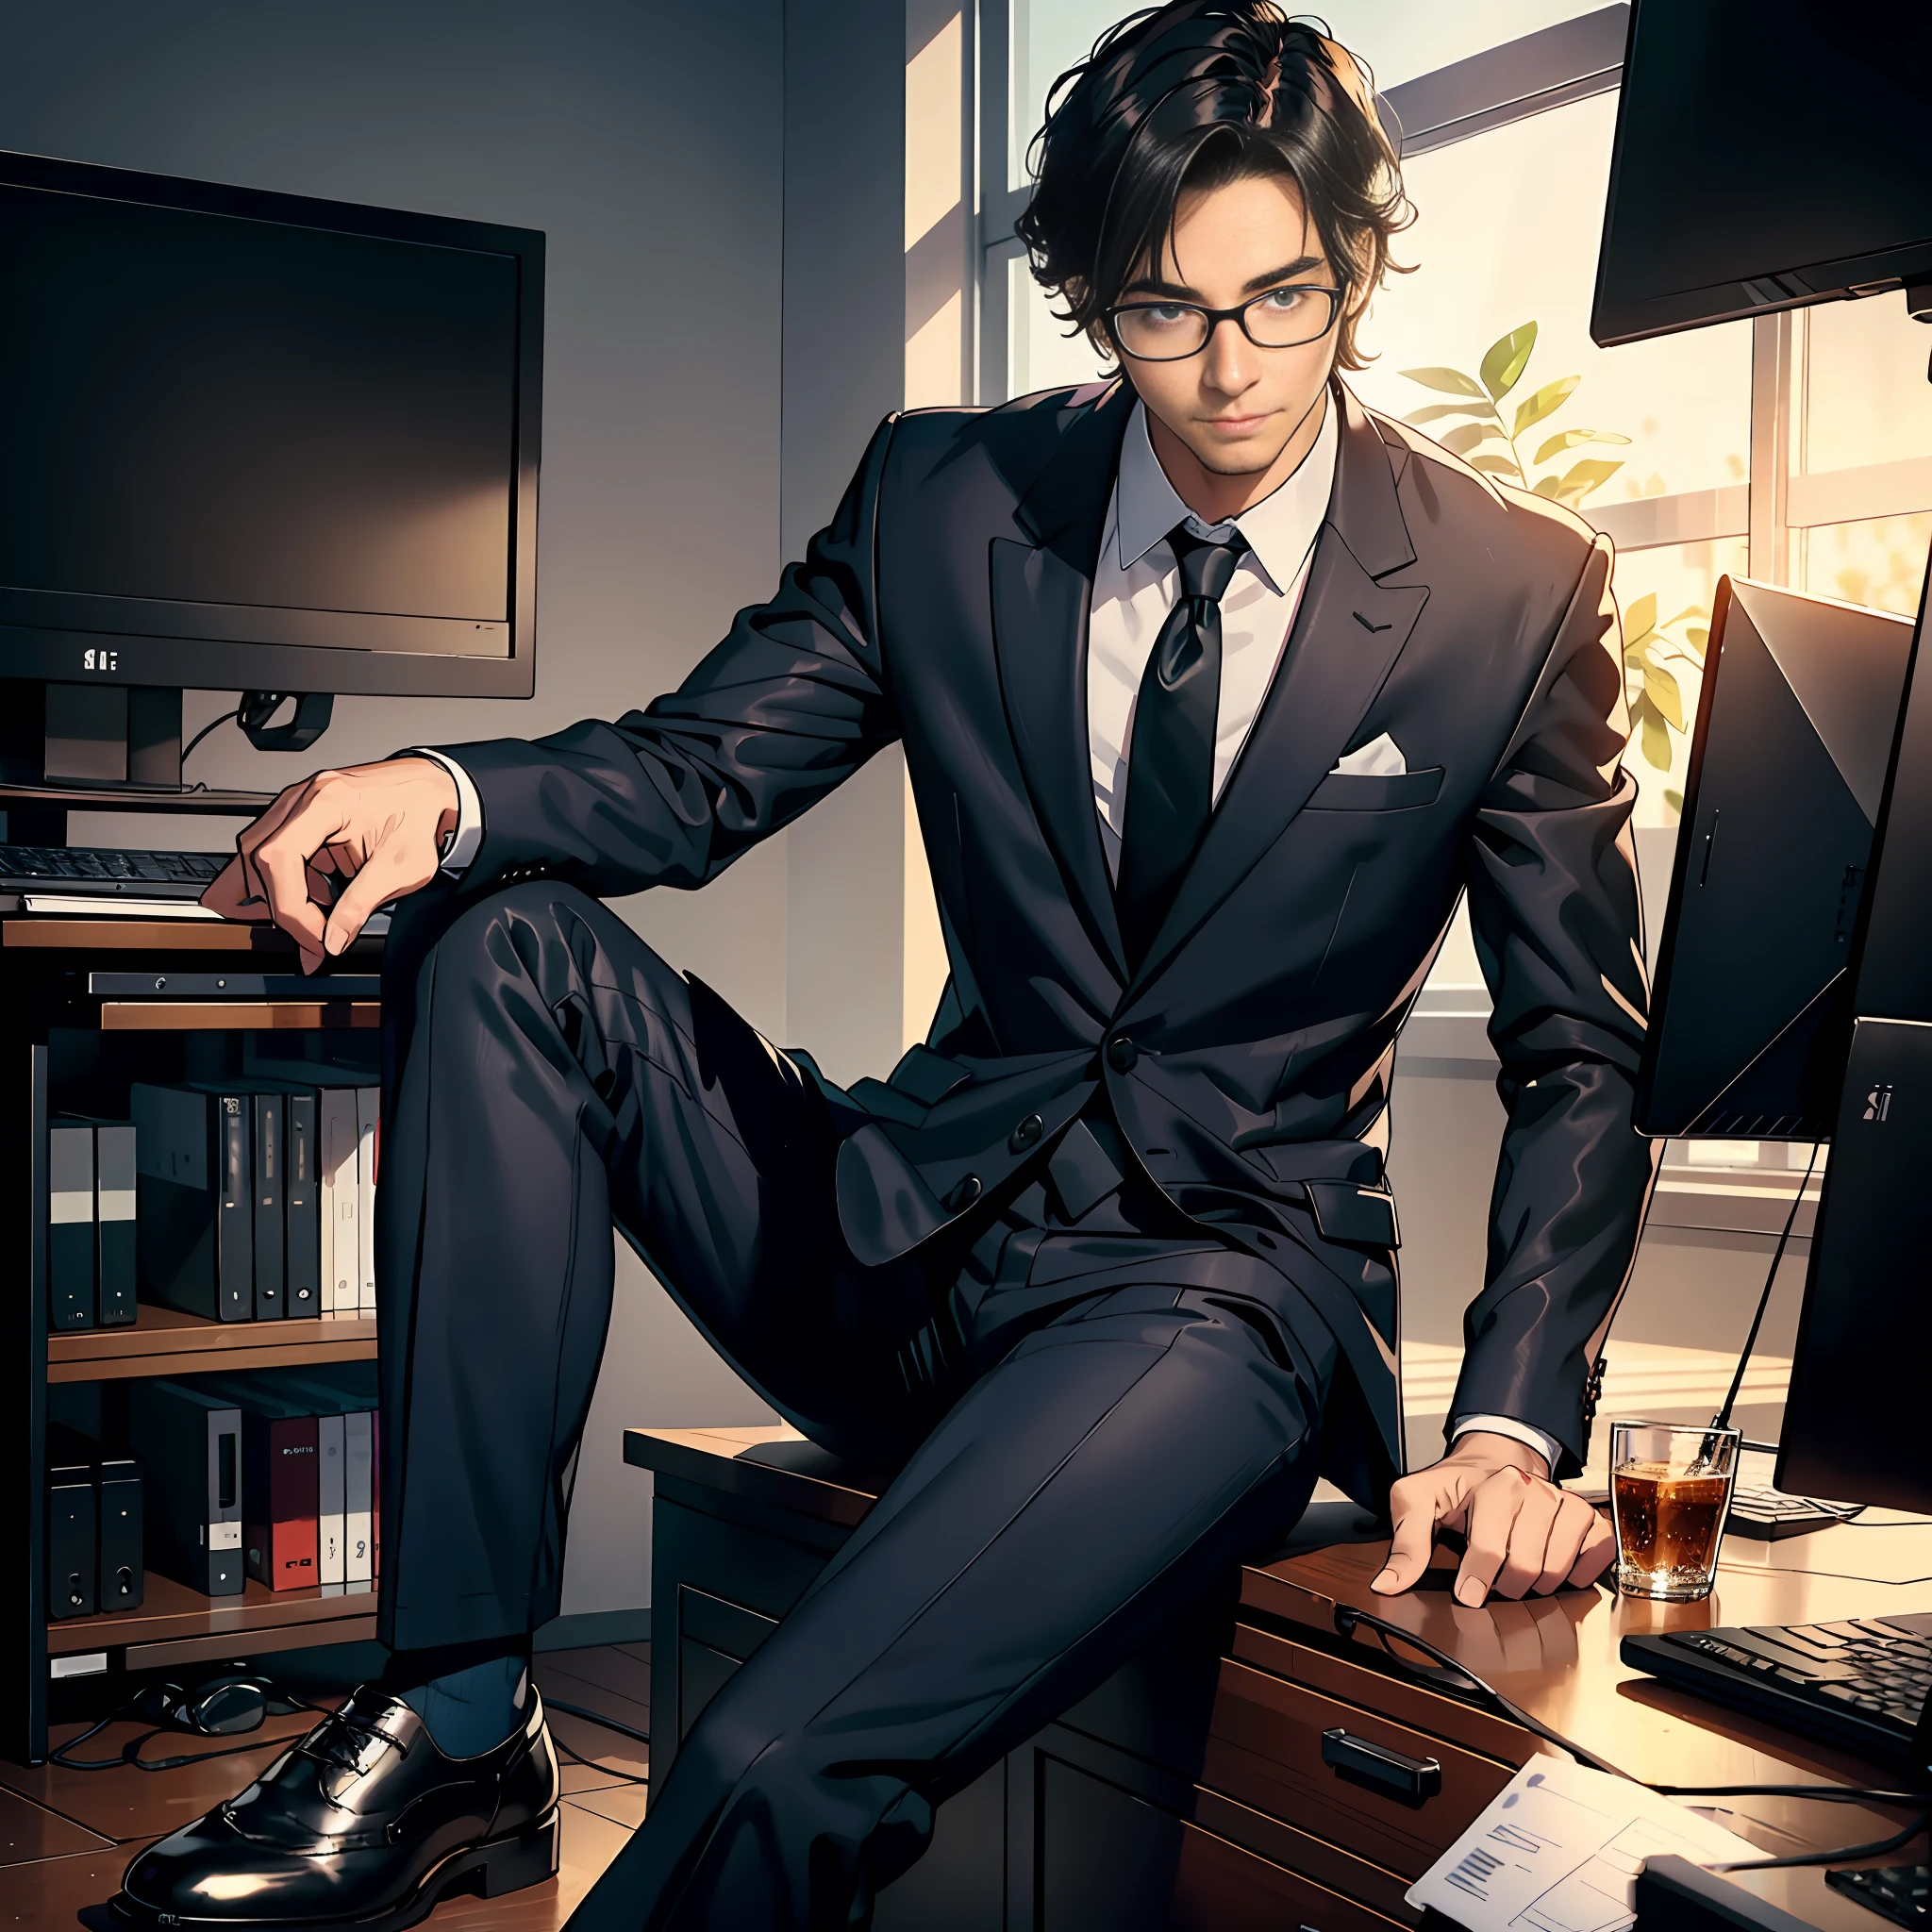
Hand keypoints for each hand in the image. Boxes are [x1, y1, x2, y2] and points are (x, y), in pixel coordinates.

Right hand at [201, 758, 459, 972]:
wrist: (427, 791)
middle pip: (260, 858)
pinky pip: (274, 852)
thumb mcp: (401, 868)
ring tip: (316, 916)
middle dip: (281, 907)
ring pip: (257, 857)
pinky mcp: (299, 817)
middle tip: (311, 937)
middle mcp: (302, 797)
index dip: (289, 907)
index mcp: (326, 802)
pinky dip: (287, 882)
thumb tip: (332, 939)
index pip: (280, 859)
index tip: (312, 936)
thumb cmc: (418, 816)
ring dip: (279, 895)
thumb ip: (361, 905)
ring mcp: (296, 804)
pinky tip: (315, 896)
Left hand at [1371, 1431, 1613, 1607]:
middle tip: (1492, 1578)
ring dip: (1536, 1584)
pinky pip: (1597, 1553)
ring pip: (1559, 1567)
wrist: (1493, 1460)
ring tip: (1516, 1571)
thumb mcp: (1415, 1502)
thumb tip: (1388, 1584)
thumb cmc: (1455, 1486)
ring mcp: (1562, 1501)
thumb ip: (1405, 1543)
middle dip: (1505, 1585)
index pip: (1489, 1549)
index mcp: (1492, 1485)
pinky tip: (1555, 1569)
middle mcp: (1532, 1489)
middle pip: (1526, 1566)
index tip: (1468, 1593)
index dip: (1476, 1581)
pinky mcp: (1586, 1515)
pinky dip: (1579, 1572)